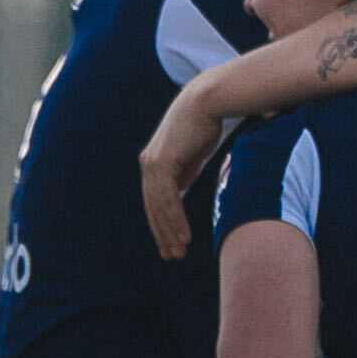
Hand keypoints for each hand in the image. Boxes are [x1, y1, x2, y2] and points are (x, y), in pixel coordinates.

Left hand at [138, 85, 227, 258]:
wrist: (208, 101)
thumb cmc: (205, 122)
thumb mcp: (193, 153)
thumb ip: (184, 170)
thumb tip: (180, 188)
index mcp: (154, 162)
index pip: (155, 200)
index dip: (163, 223)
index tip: (172, 242)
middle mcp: (148, 164)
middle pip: (153, 208)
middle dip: (163, 233)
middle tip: (172, 256)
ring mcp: (152, 164)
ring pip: (159, 208)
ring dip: (170, 232)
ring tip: (179, 251)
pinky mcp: (162, 163)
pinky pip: (168, 199)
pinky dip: (175, 220)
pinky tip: (184, 235)